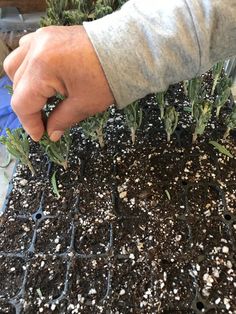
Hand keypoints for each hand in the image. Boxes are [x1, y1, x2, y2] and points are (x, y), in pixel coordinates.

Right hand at [3, 25, 114, 140]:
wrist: (127, 50)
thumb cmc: (110, 76)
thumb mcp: (84, 105)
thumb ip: (61, 120)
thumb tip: (51, 132)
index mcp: (44, 67)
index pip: (23, 102)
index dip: (29, 124)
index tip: (40, 136)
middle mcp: (36, 49)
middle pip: (17, 86)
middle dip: (29, 108)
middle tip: (44, 123)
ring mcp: (41, 38)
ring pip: (15, 66)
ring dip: (24, 87)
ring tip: (42, 101)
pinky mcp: (48, 35)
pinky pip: (26, 52)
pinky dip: (29, 68)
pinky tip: (43, 80)